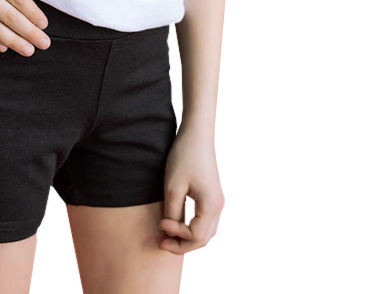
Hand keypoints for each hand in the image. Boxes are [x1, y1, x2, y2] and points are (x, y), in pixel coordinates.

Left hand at [158, 129, 224, 254]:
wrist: (196, 134)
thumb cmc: (184, 157)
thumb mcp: (173, 187)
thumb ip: (172, 213)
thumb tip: (169, 232)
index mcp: (211, 206)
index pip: (195, 236)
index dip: (176, 235)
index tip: (160, 223)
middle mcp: (219, 207)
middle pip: (203, 239)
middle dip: (182, 244)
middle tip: (161, 242)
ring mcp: (217, 202)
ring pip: (206, 232)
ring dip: (187, 237)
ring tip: (167, 235)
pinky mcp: (212, 196)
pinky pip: (205, 221)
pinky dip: (192, 228)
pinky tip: (176, 223)